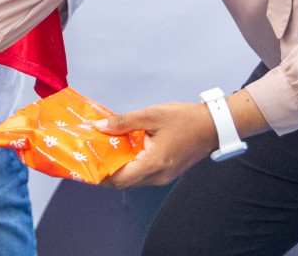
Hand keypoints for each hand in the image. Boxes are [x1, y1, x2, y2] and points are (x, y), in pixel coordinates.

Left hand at [98, 102, 218, 187]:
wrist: (213, 126)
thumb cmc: (185, 119)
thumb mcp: (151, 115)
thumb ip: (123, 122)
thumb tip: (99, 127)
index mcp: (153, 164)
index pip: (118, 179)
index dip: (99, 174)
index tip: (84, 165)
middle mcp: (157, 176)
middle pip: (123, 182)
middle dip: (104, 172)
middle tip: (89, 157)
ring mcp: (163, 177)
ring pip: (132, 179)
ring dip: (116, 168)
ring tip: (102, 151)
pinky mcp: (166, 172)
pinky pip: (142, 174)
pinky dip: (129, 165)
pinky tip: (121, 150)